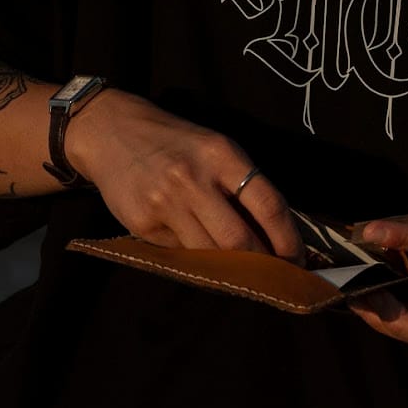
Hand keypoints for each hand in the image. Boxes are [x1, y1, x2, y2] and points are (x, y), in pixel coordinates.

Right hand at [66, 89, 304, 264]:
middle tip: (274, 276)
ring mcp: (165, 203)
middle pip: (240, 239)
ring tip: (242, 268)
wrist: (110, 131)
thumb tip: (276, 233)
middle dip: (262, 264)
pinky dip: (196, 256)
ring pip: (210, 253)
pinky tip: (198, 248)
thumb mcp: (215, 148)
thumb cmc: (175, 142)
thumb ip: (243, 184)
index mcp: (221, 155)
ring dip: (231, 267)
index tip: (297, 259)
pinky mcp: (142, 223)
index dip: (288, 239)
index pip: (268, 204)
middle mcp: (193, 179)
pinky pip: (180, 252)